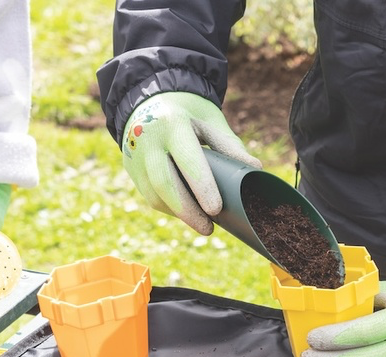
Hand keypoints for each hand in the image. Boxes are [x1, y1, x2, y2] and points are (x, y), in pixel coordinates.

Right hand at [121, 91, 260, 234]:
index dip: (202, 187)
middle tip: (209, 228)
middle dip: (188, 211)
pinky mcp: (131, 168)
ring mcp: (135, 155)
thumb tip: (255, 169)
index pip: (187, 160)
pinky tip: (186, 212)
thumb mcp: (210, 121)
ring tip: (202, 223)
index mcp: (172, 123)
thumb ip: (229, 146)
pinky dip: (170, 208)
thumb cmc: (188, 113)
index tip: (216, 209)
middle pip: (164, 183)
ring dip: (179, 213)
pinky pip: (149, 196)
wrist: (148, 99)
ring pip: (154, 195)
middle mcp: (148, 139)